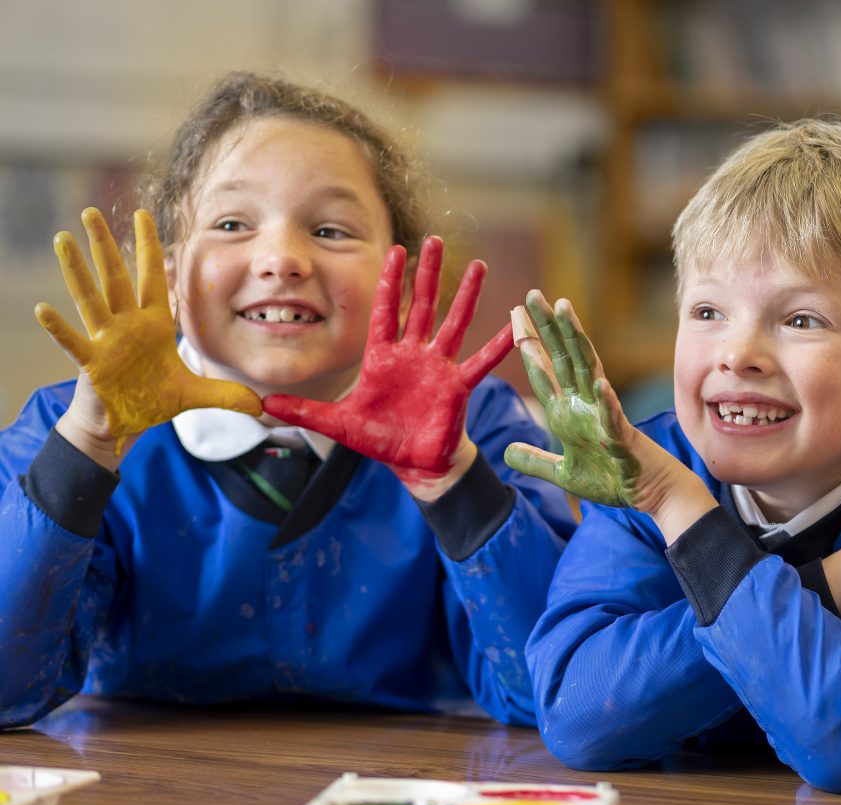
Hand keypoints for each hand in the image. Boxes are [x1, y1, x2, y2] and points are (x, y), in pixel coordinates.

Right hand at [38, 207, 260, 461]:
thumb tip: (261, 404)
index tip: (143, 215)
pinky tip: (43, 309)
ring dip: (77, 270)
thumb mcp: (194, 395)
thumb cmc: (151, 401)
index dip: (150, 248)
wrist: (123, 426)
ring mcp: (105, 341)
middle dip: (105, 245)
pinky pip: (72, 341)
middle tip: (92, 211)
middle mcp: (127, 326)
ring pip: (90, 299)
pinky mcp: (90, 362)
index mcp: (152, 325)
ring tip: (63, 238)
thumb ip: (226, 394)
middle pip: (116, 278)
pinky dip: (58, 327)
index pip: (153, 278)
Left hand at [264, 237, 512, 499]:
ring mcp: (439, 367)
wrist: (413, 463)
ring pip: (454, 323)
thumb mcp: (336, 422)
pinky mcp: (458, 386)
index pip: (385, 309)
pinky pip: (481, 361)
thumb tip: (260, 404)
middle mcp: (414, 354)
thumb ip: (302, 410)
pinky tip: (515, 326)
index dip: (389, 280)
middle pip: (423, 305)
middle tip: (435, 240)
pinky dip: (499, 345)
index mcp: (383, 356)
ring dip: (467, 295)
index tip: (394, 249)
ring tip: (479, 267)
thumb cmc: (379, 438)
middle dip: (428, 273)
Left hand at [505, 290, 713, 539]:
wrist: (650, 494)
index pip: (545, 371)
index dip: (529, 344)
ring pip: (588, 371)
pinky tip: (600, 384)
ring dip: (577, 341)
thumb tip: (506, 453)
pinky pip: (614, 417)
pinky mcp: (622, 438)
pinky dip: (607, 402)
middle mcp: (585, 405)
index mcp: (568, 413)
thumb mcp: (563, 473)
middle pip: (563, 358)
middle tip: (532, 295)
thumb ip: (536, 461)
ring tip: (565, 311)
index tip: (514, 315)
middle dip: (547, 327)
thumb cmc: (612, 479)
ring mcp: (604, 417)